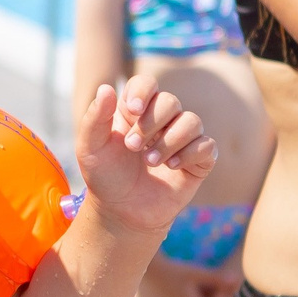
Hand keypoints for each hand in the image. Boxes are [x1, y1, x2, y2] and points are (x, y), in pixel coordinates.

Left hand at [75, 78, 215, 237]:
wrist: (121, 212)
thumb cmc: (105, 177)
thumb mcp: (90, 148)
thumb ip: (95, 118)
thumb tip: (107, 87)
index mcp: (135, 111)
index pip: (146, 84)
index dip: (143, 92)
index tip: (132, 110)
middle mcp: (161, 121)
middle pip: (170, 101)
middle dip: (151, 123)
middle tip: (132, 147)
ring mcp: (181, 140)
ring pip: (191, 122)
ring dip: (169, 141)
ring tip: (150, 162)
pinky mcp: (197, 161)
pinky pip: (207, 146)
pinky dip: (190, 154)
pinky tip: (171, 167)